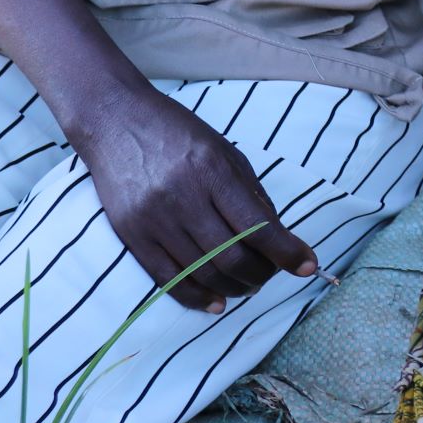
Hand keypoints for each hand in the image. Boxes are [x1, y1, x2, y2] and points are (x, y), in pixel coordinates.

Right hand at [73, 85, 316, 312]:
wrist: (115, 121)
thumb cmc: (177, 132)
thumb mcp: (224, 150)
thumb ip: (251, 192)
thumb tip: (276, 236)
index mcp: (211, 169)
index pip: (257, 225)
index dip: (287, 251)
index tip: (308, 266)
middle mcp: (182, 196)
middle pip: (231, 256)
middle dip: (261, 274)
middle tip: (272, 273)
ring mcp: (154, 219)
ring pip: (203, 273)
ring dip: (234, 287)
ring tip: (247, 285)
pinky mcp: (132, 235)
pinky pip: (168, 280)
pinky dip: (197, 297)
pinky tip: (217, 301)